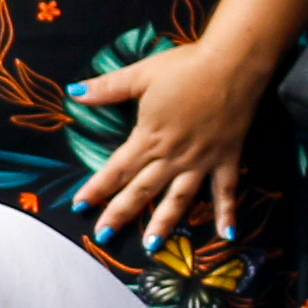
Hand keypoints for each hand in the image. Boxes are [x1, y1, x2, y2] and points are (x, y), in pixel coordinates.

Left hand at [68, 38, 266, 249]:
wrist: (235, 62)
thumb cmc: (186, 67)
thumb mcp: (141, 75)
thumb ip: (107, 88)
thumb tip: (73, 93)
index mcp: (149, 137)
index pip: (116, 169)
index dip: (96, 188)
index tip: (79, 206)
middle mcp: (173, 155)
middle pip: (142, 190)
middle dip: (120, 213)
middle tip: (104, 236)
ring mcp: (202, 160)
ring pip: (179, 198)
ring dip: (164, 222)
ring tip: (151, 246)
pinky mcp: (227, 157)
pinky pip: (227, 190)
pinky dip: (228, 212)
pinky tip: (227, 235)